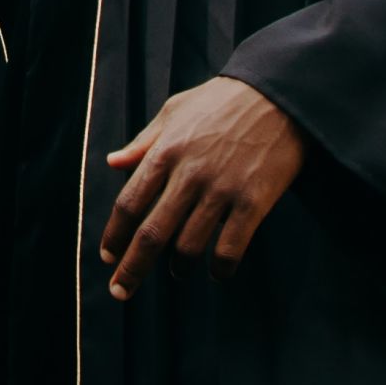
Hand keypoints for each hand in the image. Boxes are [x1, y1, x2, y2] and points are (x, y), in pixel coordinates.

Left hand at [98, 78, 306, 298]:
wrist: (279, 93)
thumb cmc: (222, 100)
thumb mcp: (175, 111)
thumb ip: (144, 142)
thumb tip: (112, 163)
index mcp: (165, 151)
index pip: (129, 204)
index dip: (114, 236)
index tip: (107, 257)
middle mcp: (188, 174)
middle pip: (151, 234)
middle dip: (131, 269)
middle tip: (119, 291)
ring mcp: (221, 189)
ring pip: (188, 246)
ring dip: (178, 269)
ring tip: (177, 274)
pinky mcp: (253, 201)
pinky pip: (230, 249)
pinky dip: (219, 269)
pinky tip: (216, 273)